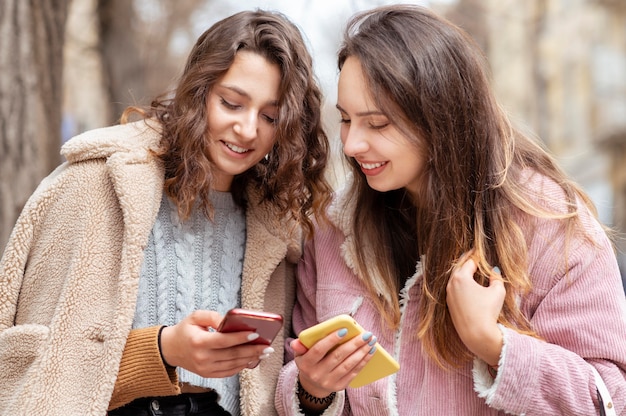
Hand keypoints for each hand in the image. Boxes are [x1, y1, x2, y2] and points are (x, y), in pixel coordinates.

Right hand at [159, 310, 273, 377]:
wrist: (170, 349)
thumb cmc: (185, 330)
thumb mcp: (195, 316)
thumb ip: (213, 316)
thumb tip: (229, 321)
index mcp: (198, 342)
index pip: (223, 341)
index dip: (240, 338)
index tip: (255, 335)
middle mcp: (202, 358)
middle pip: (232, 355)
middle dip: (252, 350)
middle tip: (267, 346)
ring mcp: (205, 368)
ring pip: (232, 365)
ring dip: (250, 359)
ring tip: (264, 353)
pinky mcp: (207, 374)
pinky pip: (228, 372)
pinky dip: (241, 366)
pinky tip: (252, 360)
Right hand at [292, 328, 374, 397]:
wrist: (312, 384)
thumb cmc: (309, 361)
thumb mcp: (301, 354)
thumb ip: (300, 346)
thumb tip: (296, 342)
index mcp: (306, 363)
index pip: (319, 350)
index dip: (331, 340)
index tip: (344, 330)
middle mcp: (317, 374)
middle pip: (337, 357)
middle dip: (353, 344)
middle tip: (366, 334)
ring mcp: (328, 382)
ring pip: (348, 365)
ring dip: (362, 352)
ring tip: (371, 341)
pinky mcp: (339, 386)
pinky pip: (354, 373)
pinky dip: (363, 362)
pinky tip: (370, 352)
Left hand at [446, 251, 504, 365]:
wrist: (477, 334)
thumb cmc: (487, 311)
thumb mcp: (497, 292)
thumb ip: (496, 278)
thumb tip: (494, 272)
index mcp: (461, 277)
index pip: (469, 261)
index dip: (477, 256)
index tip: (480, 250)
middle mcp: (451, 284)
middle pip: (459, 267)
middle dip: (467, 261)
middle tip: (473, 255)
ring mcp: (448, 295)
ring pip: (455, 278)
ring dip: (462, 272)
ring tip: (471, 268)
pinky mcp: (449, 304)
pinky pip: (454, 289)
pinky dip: (460, 283)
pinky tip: (468, 284)